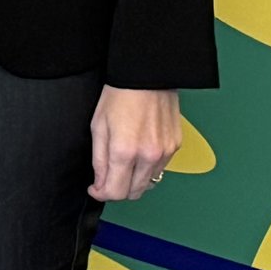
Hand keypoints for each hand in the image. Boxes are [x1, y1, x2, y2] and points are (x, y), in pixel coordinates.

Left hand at [89, 85, 178, 201]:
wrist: (146, 76)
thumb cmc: (119, 96)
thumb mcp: (98, 127)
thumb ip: (99, 160)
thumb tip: (100, 184)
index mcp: (125, 151)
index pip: (115, 192)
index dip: (101, 193)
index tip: (95, 188)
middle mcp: (148, 156)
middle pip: (134, 193)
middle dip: (118, 189)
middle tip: (108, 177)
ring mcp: (165, 152)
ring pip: (148, 183)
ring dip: (134, 180)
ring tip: (124, 162)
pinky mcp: (175, 146)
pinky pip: (160, 168)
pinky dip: (148, 168)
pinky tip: (140, 152)